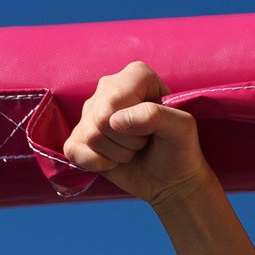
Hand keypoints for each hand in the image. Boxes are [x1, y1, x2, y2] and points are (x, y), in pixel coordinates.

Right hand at [64, 61, 214, 207]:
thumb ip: (157, 115)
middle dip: (127, 141)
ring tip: (132, 149)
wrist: (171, 179)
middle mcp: (109, 86)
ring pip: (90, 136)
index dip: (134, 125)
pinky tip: (113, 161)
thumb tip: (116, 120)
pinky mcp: (79, 136)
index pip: (114, 101)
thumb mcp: (182, 130)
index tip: (153, 129)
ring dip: (117, 153)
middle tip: (143, 142)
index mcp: (136, 76)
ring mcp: (90, 111)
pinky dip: (96, 164)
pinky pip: (72, 150)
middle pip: (100, 119)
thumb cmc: (179, 149)